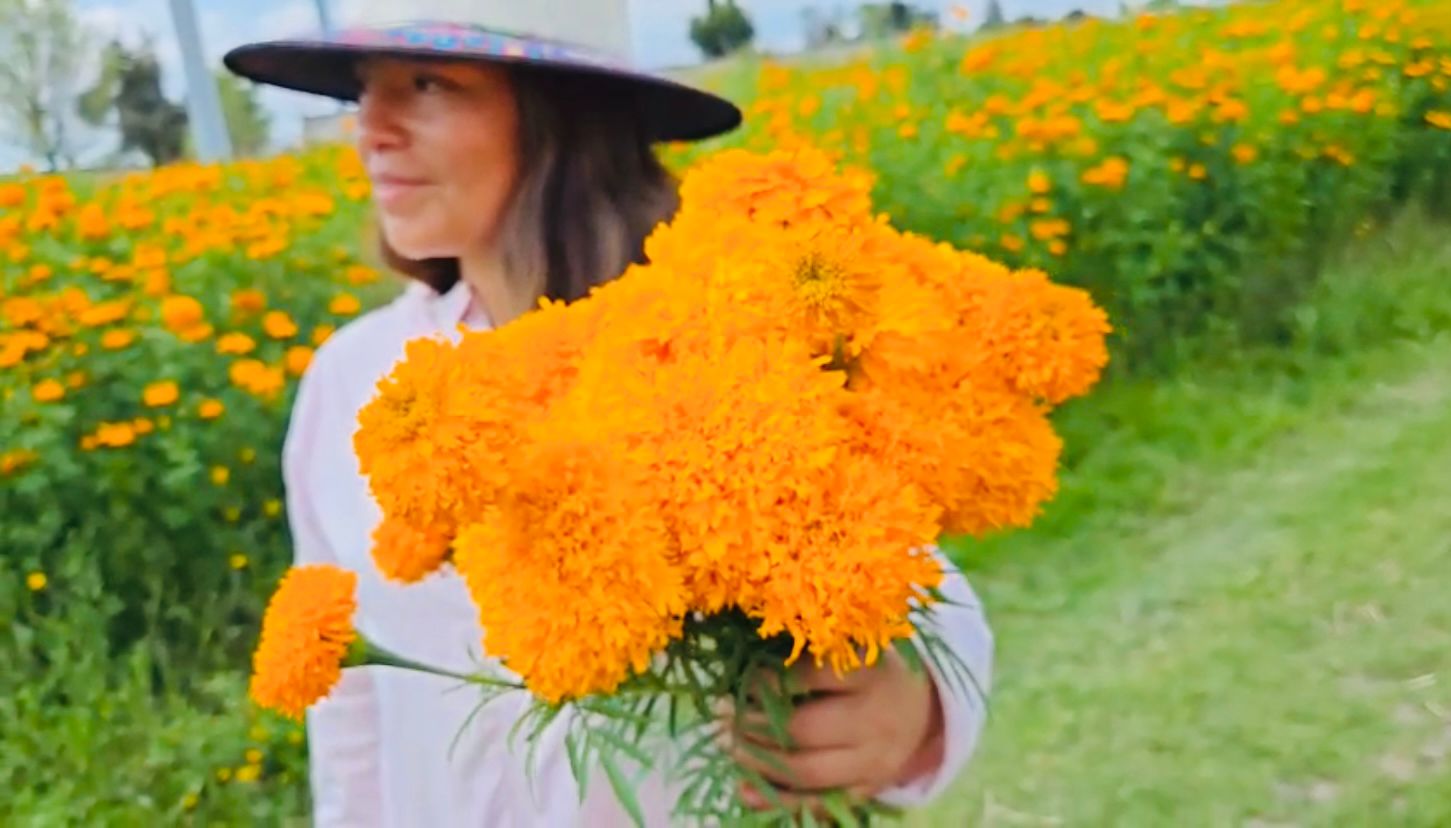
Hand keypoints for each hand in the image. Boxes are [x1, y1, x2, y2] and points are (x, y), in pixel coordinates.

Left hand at [720, 650, 944, 813]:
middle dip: (754, 724)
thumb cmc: (870, 670)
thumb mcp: (853, 649)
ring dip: (758, 761)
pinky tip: (744, 789)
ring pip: (806, 771)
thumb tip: (743, 662)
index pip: (811, 677)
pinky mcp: (867, 790)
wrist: (921, 710)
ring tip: (728, 744)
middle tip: (721, 716)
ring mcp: (874, 761)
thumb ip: (810, 654)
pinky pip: (817, 803)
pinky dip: (776, 800)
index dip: (768, 680)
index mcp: (873, 673)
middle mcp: (876, 719)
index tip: (740, 679)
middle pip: (804, 728)